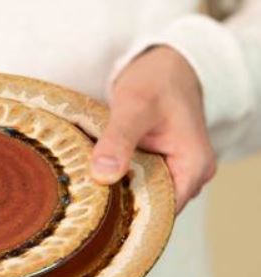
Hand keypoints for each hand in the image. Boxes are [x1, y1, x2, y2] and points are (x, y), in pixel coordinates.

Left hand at [90, 45, 216, 212]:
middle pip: (151, 205)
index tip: (95, 210)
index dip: (130, 213)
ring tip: (86, 186)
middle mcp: (189, 174)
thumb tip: (103, 175)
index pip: (162, 211)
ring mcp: (175, 170)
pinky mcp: (159, 163)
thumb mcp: (134, 106)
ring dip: (117, 189)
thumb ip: (119, 140)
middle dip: (120, 204)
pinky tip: (95, 174)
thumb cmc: (156, 80)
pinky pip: (137, 179)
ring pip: (142, 192)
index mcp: (193, 167)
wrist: (164, 63)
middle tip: (83, 199)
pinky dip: (118, 177)